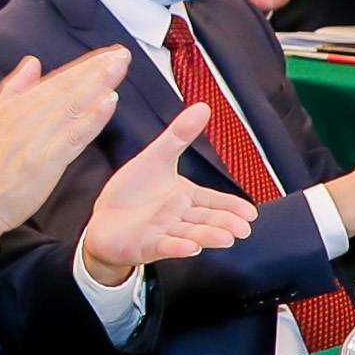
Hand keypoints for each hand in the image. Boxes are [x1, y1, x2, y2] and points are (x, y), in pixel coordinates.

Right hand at [0, 46, 131, 235]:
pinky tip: (110, 101)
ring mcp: (39, 137)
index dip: (84, 66)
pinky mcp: (47, 159)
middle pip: (68, 87)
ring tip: (120, 66)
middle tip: (122, 54)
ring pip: (74, 104)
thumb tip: (32, 61)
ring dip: (99, 83)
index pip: (57, 80)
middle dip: (97, 69)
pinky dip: (93, 116)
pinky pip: (75, 134)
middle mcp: (28, 115)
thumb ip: (15, 88)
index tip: (107, 55)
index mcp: (17, 105)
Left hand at [76, 105, 261, 282]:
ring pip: (190, 233)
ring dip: (208, 236)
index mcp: (184, 197)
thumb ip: (179, 136)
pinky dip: (178, 247)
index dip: (232, 206)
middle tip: (244, 229)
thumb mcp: (156, 158)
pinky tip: (192, 248)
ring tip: (227, 238)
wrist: (103, 222)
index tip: (251, 212)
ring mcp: (164, 232)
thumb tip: (203, 106)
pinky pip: (164, 246)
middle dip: (226, 223)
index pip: (213, 200)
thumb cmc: (132, 193)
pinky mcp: (146, 244)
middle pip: (206, 219)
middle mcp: (178, 216)